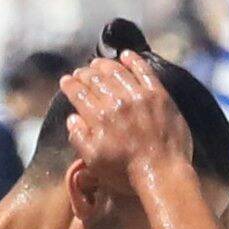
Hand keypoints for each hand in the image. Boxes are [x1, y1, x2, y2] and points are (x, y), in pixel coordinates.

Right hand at [60, 51, 188, 180]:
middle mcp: (117, 102)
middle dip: (84, 73)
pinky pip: (145, 72)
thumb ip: (79, 138)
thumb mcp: (93, 161)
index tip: (66, 81)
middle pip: (96, 79)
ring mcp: (139, 97)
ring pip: (117, 72)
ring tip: (98, 63)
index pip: (79, 93)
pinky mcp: (159, 95)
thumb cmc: (126, 173)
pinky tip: (126, 55)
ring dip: (104, 64)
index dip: (70, 85)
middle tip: (80, 72)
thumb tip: (73, 118)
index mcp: (98, 118)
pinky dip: (134, 61)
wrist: (163, 173)